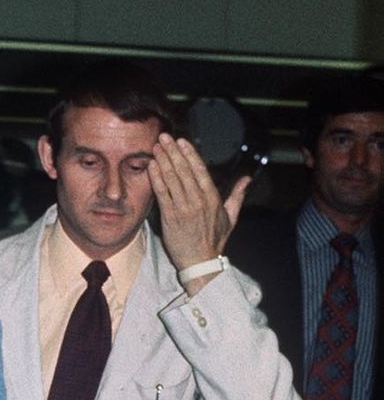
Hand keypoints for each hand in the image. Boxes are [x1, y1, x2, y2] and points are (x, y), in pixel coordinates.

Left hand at [148, 134, 249, 291]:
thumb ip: (238, 195)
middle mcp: (198, 200)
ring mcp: (183, 209)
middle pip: (184, 170)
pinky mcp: (170, 218)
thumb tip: (247, 179)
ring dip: (163, 160)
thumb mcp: (231, 217)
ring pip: (172, 179)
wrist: (200, 263)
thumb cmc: (215, 241)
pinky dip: (157, 179)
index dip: (189, 154)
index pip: (200, 170)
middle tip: (164, 137)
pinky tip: (152, 166)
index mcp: (213, 198)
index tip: (182, 141)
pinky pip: (162, 194)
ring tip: (156, 146)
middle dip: (173, 152)